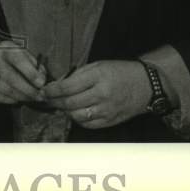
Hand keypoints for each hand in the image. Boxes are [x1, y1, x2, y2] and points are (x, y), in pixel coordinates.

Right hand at [0, 39, 46, 104]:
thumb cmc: (11, 55)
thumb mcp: (22, 52)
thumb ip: (34, 64)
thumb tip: (42, 80)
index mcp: (6, 48)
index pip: (18, 61)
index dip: (31, 73)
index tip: (42, 84)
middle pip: (11, 78)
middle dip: (29, 90)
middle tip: (41, 97)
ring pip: (6, 90)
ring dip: (22, 97)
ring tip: (33, 99)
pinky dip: (12, 100)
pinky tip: (19, 98)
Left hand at [38, 60, 153, 128]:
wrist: (146, 85)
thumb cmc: (120, 71)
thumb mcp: (98, 65)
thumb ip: (78, 75)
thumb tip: (58, 84)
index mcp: (97, 77)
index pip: (67, 87)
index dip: (52, 90)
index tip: (44, 90)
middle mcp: (102, 95)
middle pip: (70, 103)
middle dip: (55, 102)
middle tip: (47, 99)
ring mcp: (107, 110)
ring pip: (77, 116)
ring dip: (65, 111)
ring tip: (60, 105)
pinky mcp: (111, 121)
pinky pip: (88, 125)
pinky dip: (78, 119)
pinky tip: (75, 112)